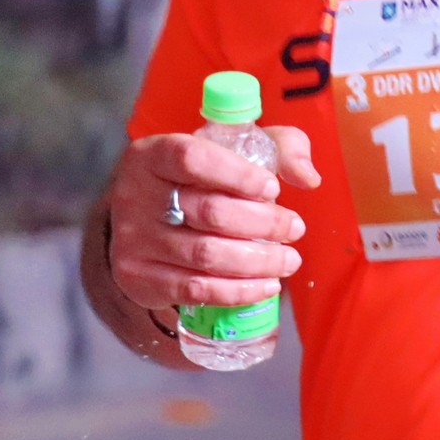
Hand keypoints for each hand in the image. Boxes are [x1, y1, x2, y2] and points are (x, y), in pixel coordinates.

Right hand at [104, 127, 323, 315]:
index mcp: (151, 154)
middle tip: (294, 228)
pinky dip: (238, 291)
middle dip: (264, 223)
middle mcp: (133, 195)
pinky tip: (266, 285)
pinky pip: (195, 290)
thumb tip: (307, 177)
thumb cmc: (201, 180)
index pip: (193, 159)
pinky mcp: (137, 278)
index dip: (238, 175)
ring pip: (206, 255)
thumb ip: (279, 147)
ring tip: (288, 260)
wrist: (147, 220)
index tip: (273, 188)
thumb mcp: (236, 150)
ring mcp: (132, 240)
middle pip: (209, 212)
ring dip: (258, 261)